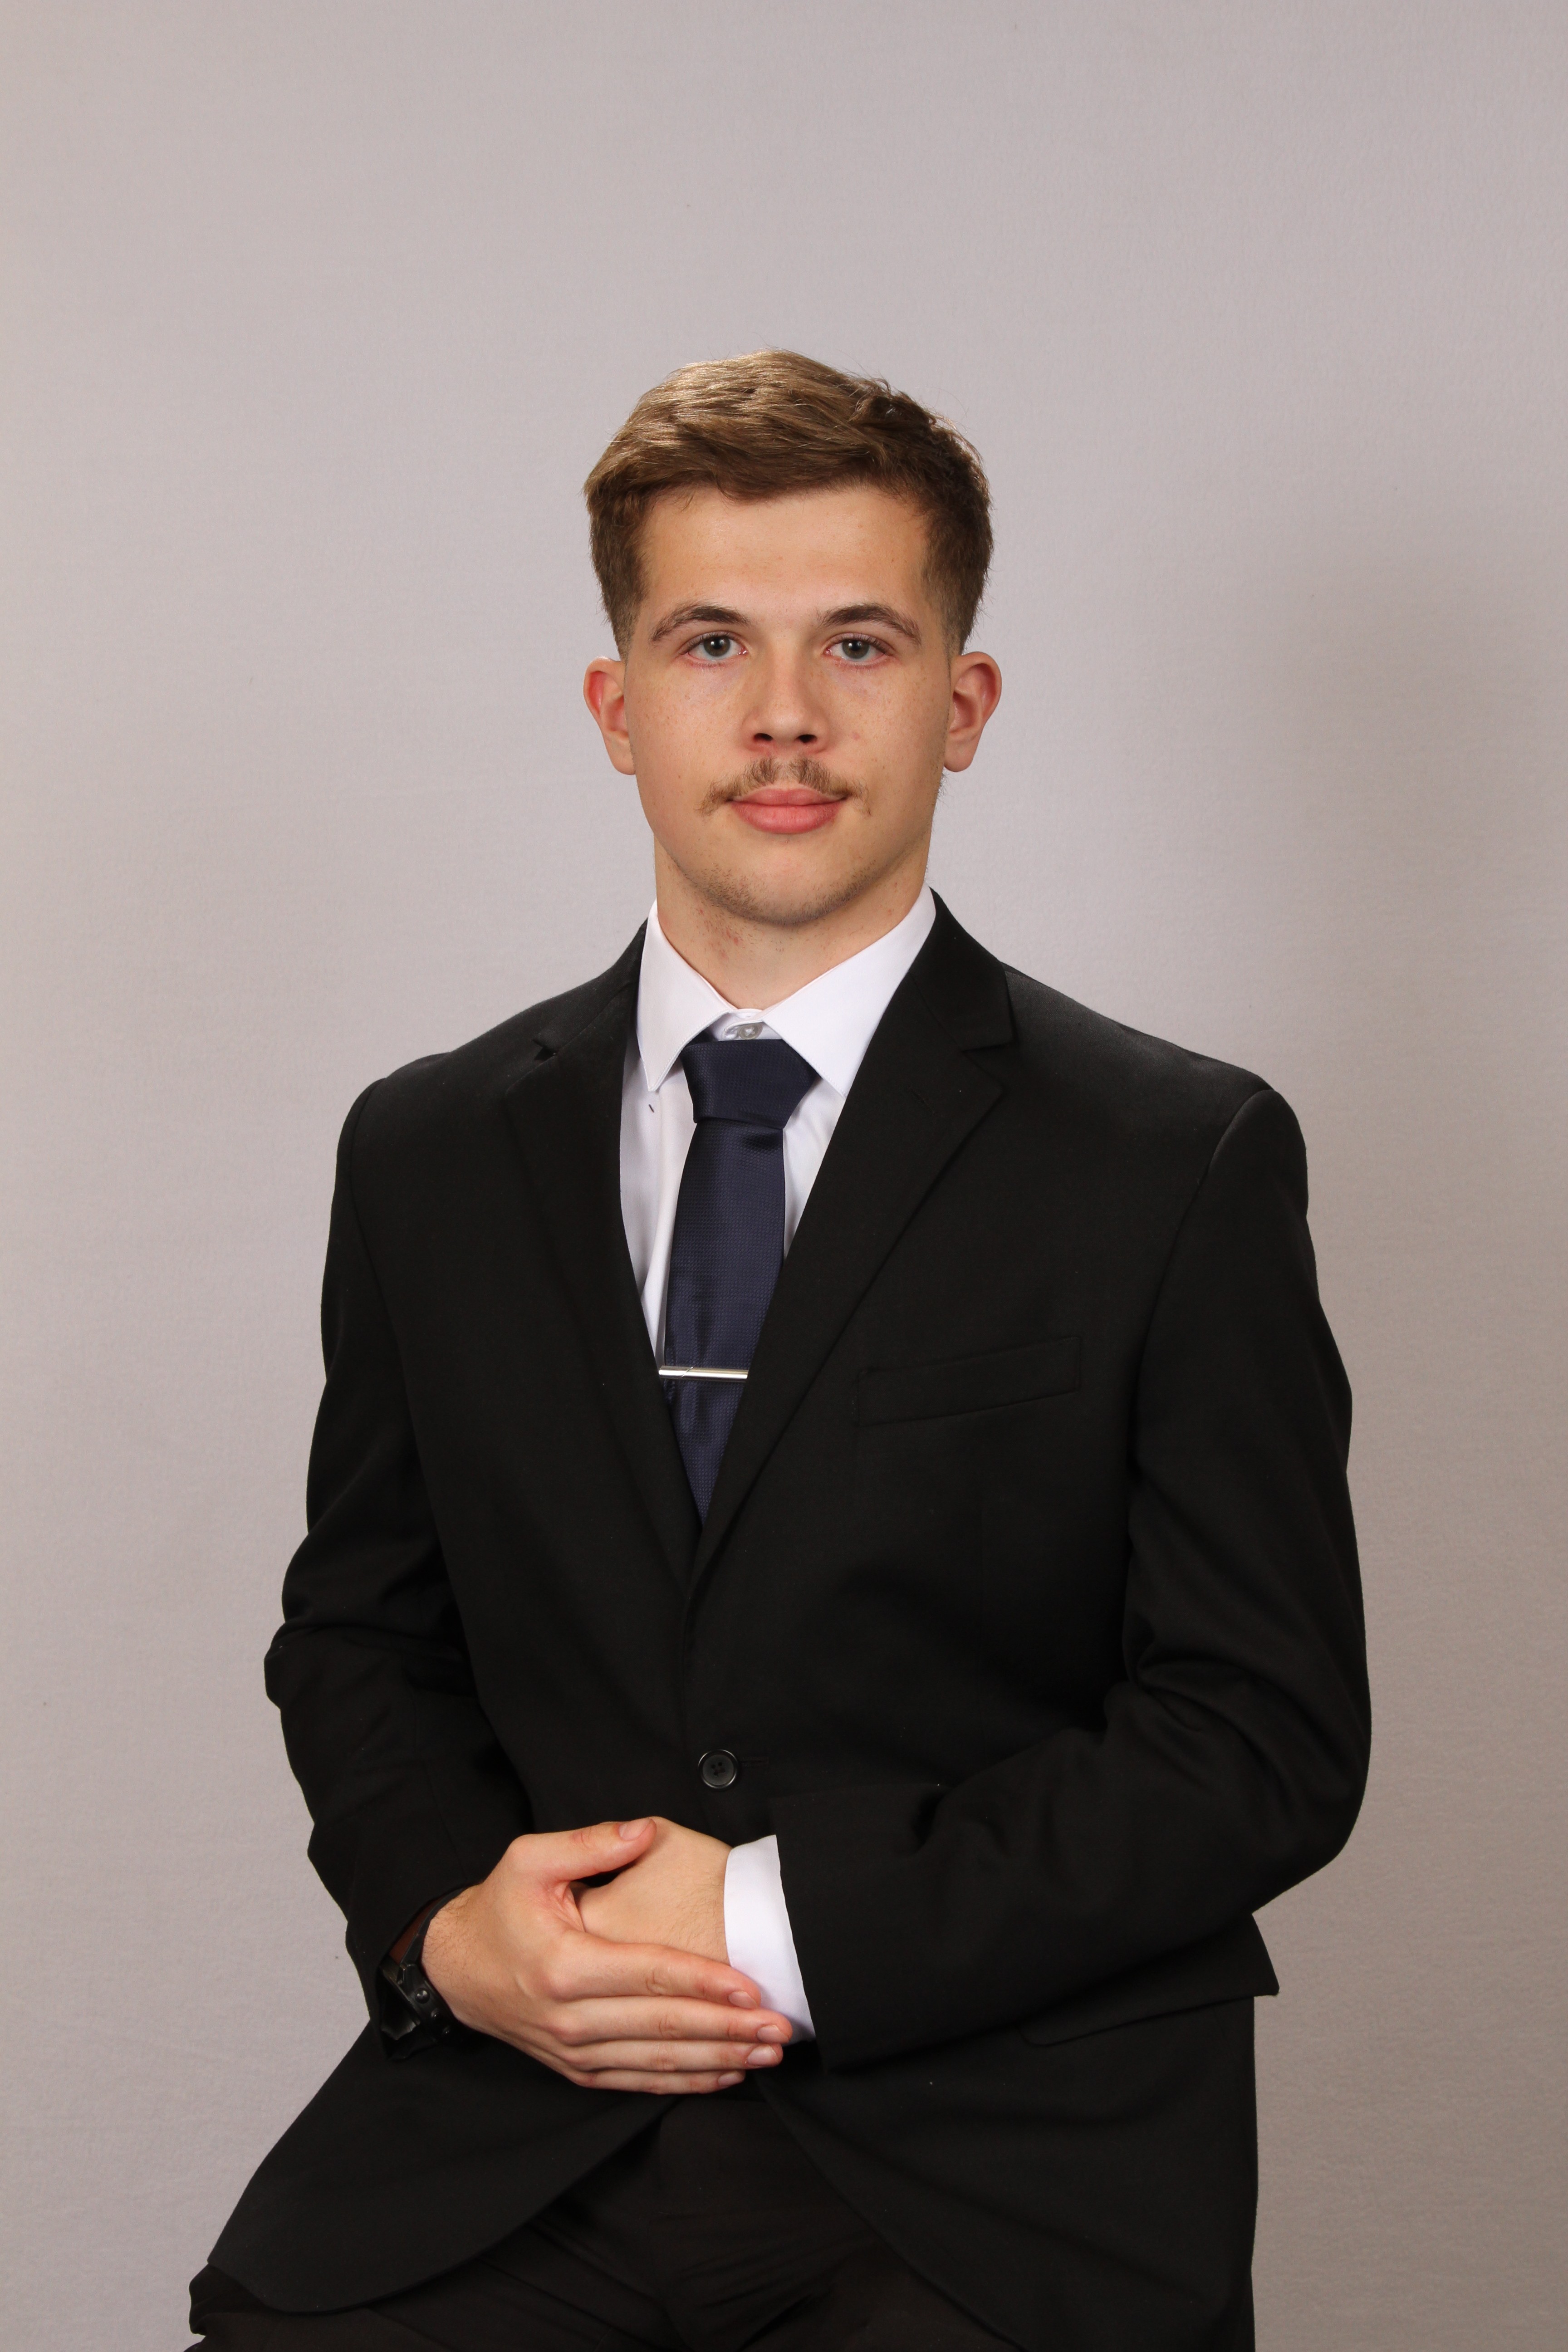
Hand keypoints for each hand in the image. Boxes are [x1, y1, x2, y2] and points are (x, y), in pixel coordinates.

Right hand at [420, 1819, 791, 2092]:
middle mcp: (571, 2017)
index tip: (750, 1986)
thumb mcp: (527, 1860)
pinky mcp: (578, 2068)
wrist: (458, 1969)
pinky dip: (686, 2082)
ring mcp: (575, 2050)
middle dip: (727, 2029)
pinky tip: (725, 2074)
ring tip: (767, 2054)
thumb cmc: (499, 1909)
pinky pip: (640, 2081)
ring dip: (718, 2060)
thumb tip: (641, 1830)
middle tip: (779, 2028)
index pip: (648, 1976)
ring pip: (658, 2062)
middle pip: (663, 2026)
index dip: (703, 1982)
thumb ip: (588, 1842)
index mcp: (564, 1965)